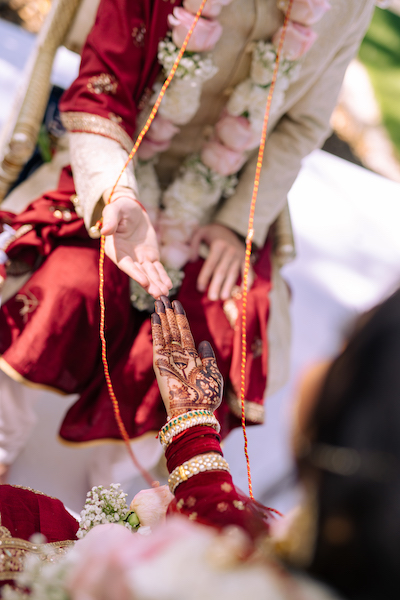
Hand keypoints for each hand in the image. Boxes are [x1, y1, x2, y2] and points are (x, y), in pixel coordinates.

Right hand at [101, 194, 171, 298]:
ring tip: (165, 294)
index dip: (135, 273)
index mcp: (115, 250)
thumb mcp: (114, 210)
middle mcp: (126, 258)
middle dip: (149, 284)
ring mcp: (139, 259)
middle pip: (139, 273)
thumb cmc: (120, 208)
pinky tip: (169, 286)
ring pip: (149, 274)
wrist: (132, 209)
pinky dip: (163, 277)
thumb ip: (110, 220)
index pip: (125, 264)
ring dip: (157, 284)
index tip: (144, 282)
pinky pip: (157, 269)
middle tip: (159, 294)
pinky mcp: (150, 257)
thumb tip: (104, 230)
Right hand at [151, 296, 222, 417]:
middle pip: (172, 328)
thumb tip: (203, 342)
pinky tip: (154, 315)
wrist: (195, 411)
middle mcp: (179, 355)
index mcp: (192, 357)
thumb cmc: (206, 396)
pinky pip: (158, 341)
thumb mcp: (213, 374)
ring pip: (164, 331)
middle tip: (162, 296)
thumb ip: (208, 357)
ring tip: (158, 300)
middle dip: (168, 312)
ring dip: (161, 316)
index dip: (180, 317)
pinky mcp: (161, 362)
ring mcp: (169, 357)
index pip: (184, 332)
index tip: (176, 303)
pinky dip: (156, 328)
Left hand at [190, 223, 253, 300]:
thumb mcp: (200, 233)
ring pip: (234, 273)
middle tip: (212, 298)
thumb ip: (193, 244)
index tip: (200, 288)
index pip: (210, 264)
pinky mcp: (246, 259)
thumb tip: (192, 259)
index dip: (205, 277)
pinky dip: (248, 281)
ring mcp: (240, 255)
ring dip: (229, 286)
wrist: (229, 227)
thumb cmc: (212, 234)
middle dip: (217, 285)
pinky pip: (249, 271)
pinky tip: (243, 292)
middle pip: (222, 271)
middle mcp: (230, 250)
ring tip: (224, 297)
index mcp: (218, 245)